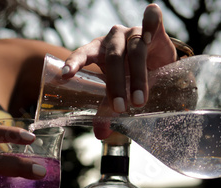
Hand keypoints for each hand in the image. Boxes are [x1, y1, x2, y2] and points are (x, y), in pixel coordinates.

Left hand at [62, 4, 176, 138]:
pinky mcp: (152, 29)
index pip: (81, 54)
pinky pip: (152, 21)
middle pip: (112, 59)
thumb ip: (106, 110)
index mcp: (95, 51)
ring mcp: (132, 33)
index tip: (65, 75)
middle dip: (115, 86)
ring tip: (138, 101)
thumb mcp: (115, 91)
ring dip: (136, 78)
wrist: (156, 60)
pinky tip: (150, 29)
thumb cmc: (127, 74)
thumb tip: (100, 134)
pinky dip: (151, 22)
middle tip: (119, 109)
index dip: (73, 63)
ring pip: (134, 52)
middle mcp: (112, 40)